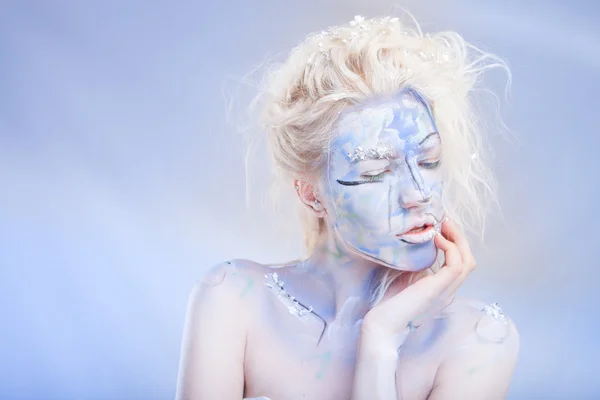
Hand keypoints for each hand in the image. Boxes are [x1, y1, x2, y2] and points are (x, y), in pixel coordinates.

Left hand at [360, 219, 476, 343]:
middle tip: (446, 221)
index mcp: (443, 290)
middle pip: (469, 261)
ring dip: (458, 239)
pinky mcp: (438, 290)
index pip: (461, 265)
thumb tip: (419, 244)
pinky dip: (450, 248)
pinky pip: (456, 266)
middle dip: (460, 238)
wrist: (382, 325)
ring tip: (444, 225)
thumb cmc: (390, 303)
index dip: (455, 244)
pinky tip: (436, 239)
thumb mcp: (408, 278)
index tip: (442, 228)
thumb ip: (418, 266)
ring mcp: (446, 292)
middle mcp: (449, 292)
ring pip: (467, 262)